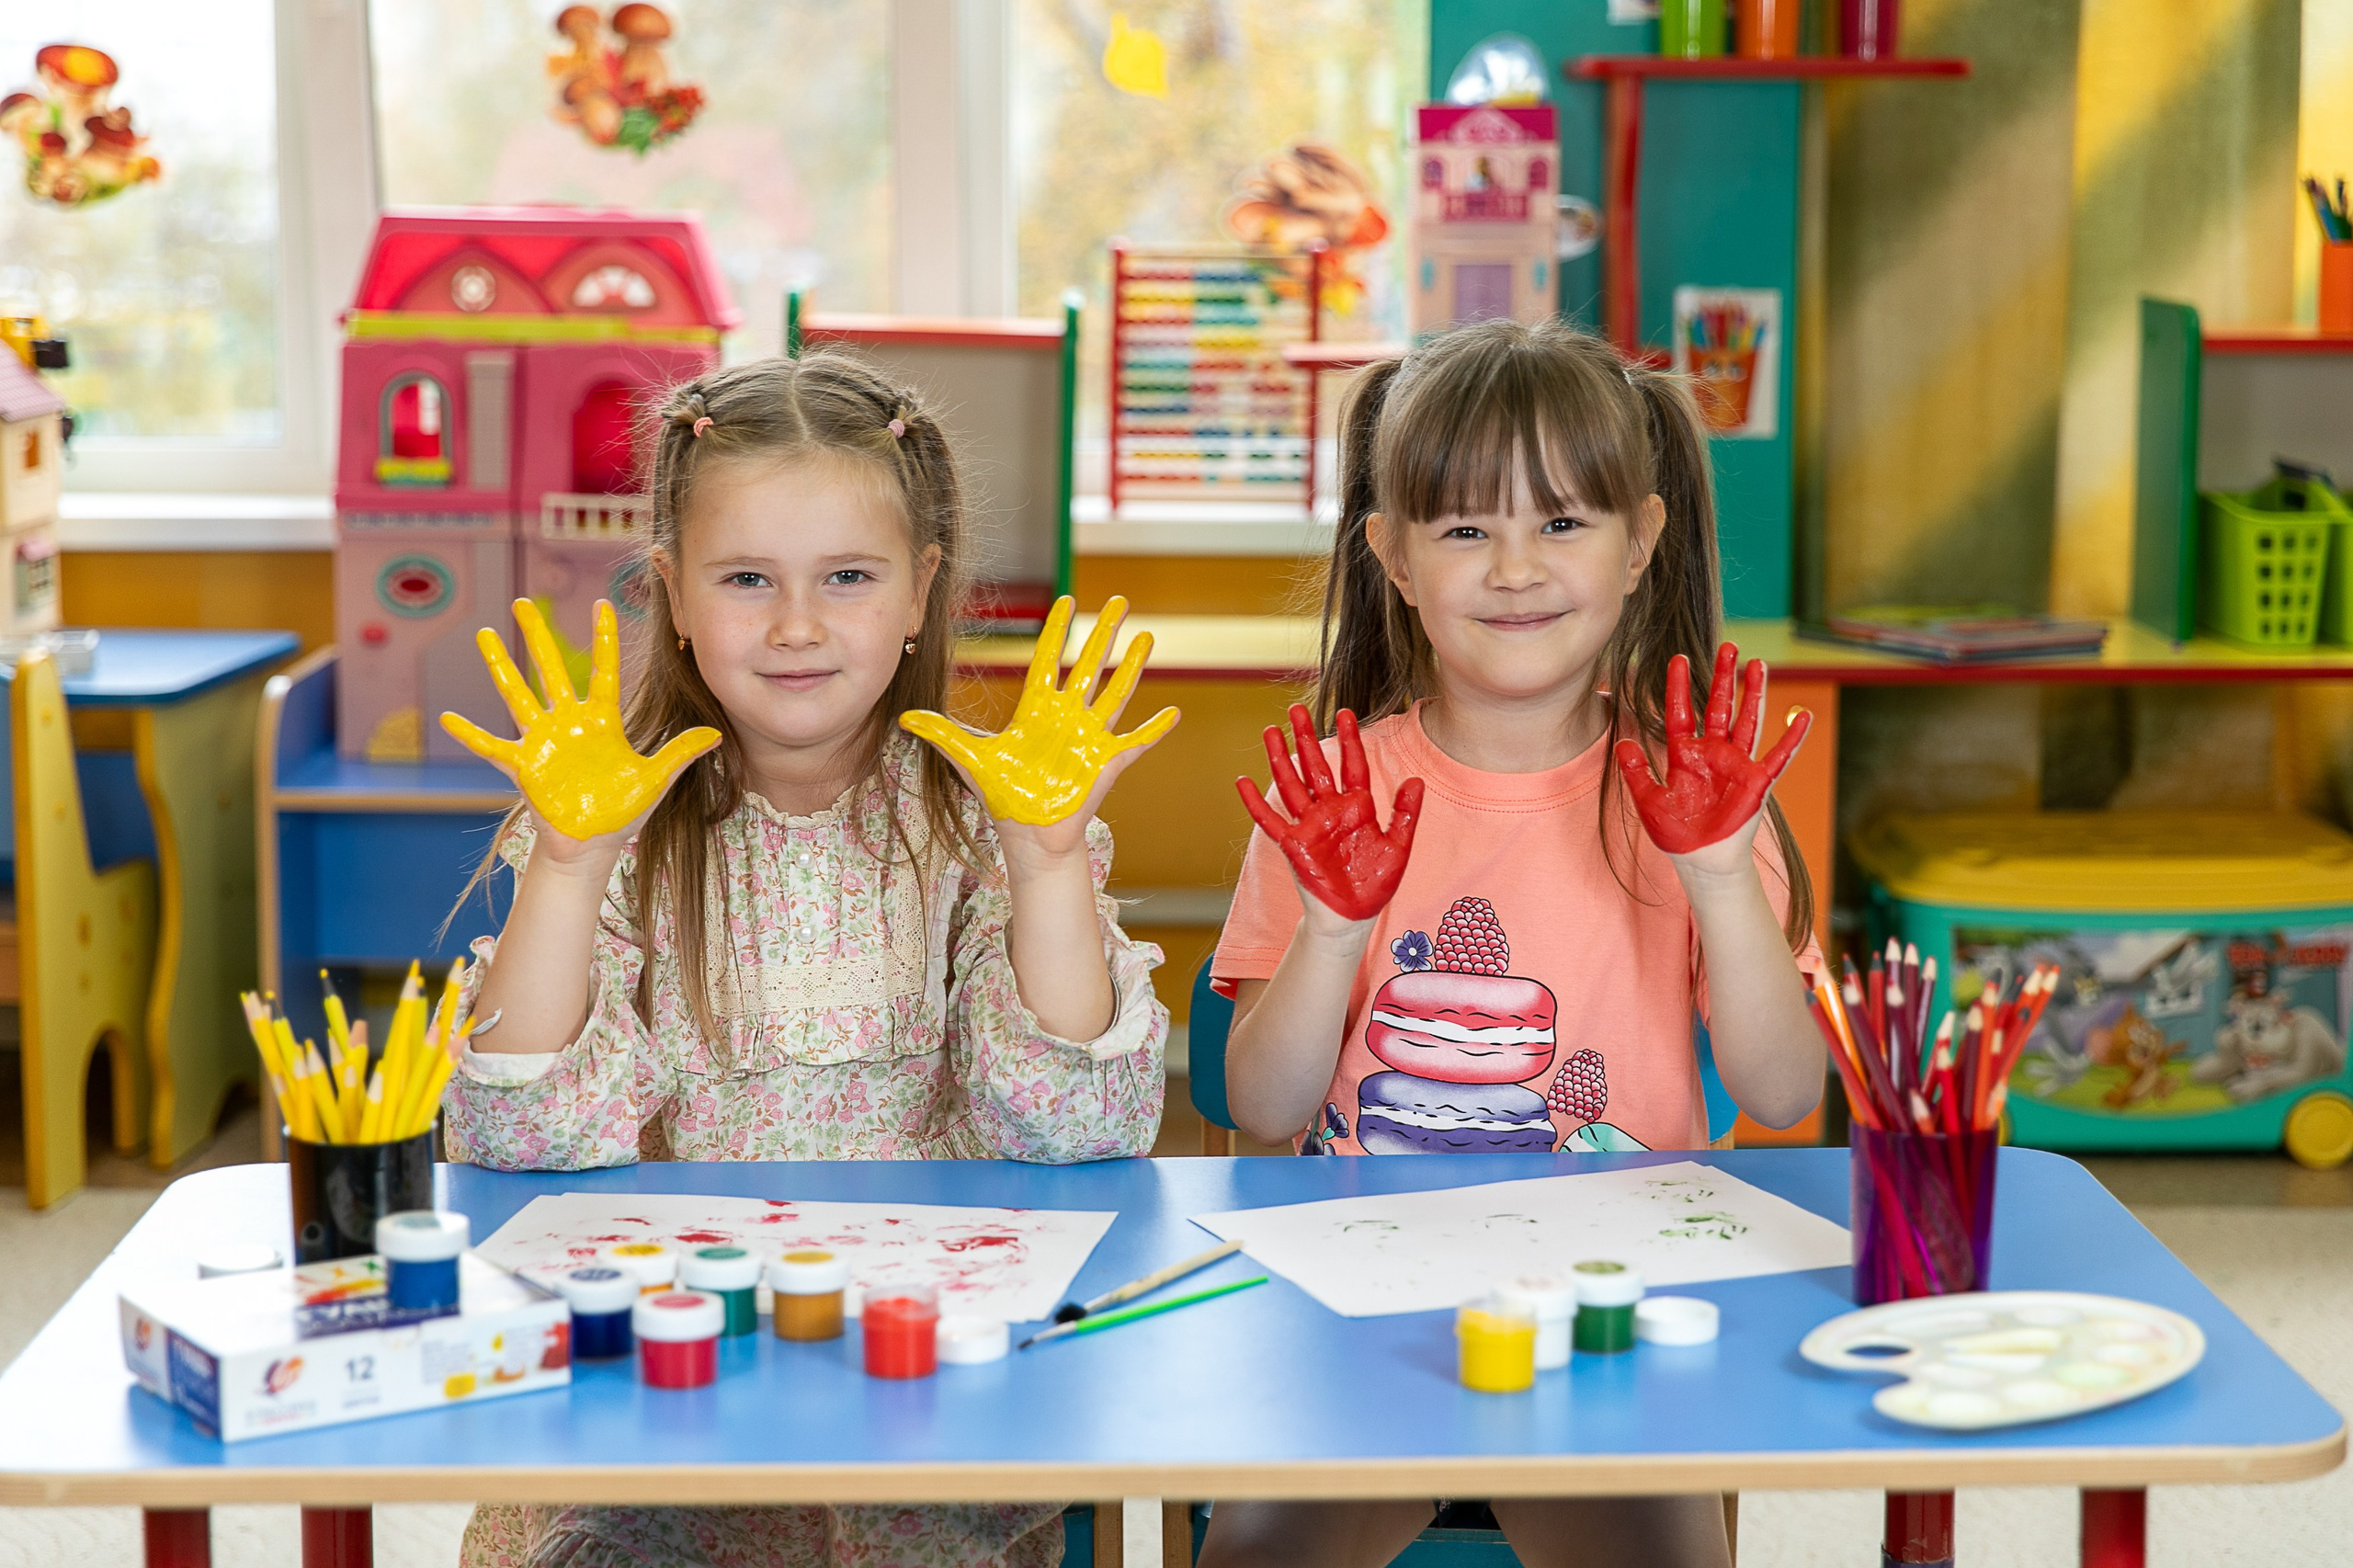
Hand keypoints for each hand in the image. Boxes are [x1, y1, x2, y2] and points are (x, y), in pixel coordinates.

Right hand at [440, 598, 720, 842]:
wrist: (592, 847)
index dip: (602, 638)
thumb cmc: (622, 813)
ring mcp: (542, 741)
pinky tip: (446, 718)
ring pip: (517, 695)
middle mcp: (568, 723)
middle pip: (551, 670)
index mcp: (601, 721)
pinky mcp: (523, 766)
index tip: (602, 603)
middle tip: (525, 603)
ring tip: (484, 634)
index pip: (602, 670)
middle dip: (538, 637)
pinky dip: (470, 735)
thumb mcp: (655, 780)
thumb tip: (718, 734)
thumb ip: (680, 754)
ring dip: (500, 666)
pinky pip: (491, 747)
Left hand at [900, 595, 1179, 835]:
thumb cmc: (1002, 796)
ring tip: (1148, 637)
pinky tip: (1174, 713)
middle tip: (1121, 600)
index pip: (1050, 660)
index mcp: (1037, 710)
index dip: (1058, 631)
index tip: (1068, 601)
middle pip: (1090, 665)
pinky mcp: (1107, 763)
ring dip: (1134, 666)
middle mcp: (1068, 717)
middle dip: (1105, 633)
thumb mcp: (969, 759)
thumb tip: (903, 717)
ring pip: (1116, 692)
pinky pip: (1137, 742)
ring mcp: (1090, 738)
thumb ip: (942, 734)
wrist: (1027, 836)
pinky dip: (1154, 729)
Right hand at [1236, 704, 1422, 921]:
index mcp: (1357, 808)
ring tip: (1270, 730)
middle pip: (1316, 766)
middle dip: (1306, 737)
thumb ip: (1405, 814)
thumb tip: (1416, 780)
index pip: (1351, 765)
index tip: (1345, 712)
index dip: (1349, 739)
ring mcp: (1309, 826)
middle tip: (1297, 709)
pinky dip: (1255, 803)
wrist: (1353, 916)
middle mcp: (1330, 811)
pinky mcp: (1293, 845)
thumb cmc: (1375, 883)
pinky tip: (1242, 781)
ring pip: (1292, 784)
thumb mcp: (1398, 847)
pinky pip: (1270, 820)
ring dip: (1281, 759)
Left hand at [1614, 642, 1808, 864]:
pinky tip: (1802, 716)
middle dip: (1723, 677)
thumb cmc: (1676, 834)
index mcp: (1685, 755)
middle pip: (1719, 707)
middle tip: (1728, 645)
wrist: (1701, 861)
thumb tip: (1621, 741)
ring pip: (1747, 721)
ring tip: (1758, 664)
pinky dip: (1791, 737)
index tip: (1678, 659)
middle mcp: (1713, 754)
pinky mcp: (1758, 781)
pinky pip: (1778, 756)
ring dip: (1754, 694)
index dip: (1679, 687)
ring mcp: (1737, 765)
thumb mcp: (1648, 800)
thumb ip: (1636, 771)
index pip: (1681, 712)